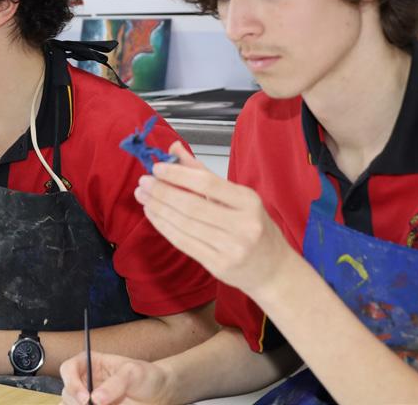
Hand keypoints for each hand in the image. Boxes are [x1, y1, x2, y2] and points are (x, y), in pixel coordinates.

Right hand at [60, 351, 171, 404]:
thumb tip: (96, 399)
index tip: (86, 399)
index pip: (68, 369)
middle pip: (67, 393)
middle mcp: (84, 382)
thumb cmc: (145, 376)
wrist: (158, 394)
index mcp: (89, 363)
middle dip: (77, 403)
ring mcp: (88, 400)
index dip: (72, 383)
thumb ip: (115, 384)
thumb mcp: (133, 373)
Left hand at [134, 142, 294, 301]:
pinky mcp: (219, 266)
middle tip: (144, 181)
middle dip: (162, 191)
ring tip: (144, 196)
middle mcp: (243, 225)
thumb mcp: (237, 197)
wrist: (273, 270)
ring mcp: (231, 248)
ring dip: (158, 208)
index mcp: (249, 202)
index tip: (157, 168)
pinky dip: (164, 227)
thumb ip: (203, 173)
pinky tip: (153, 215)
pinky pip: (183, 243)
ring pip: (184, 224)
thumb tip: (174, 149)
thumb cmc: (254, 228)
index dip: (178, 174)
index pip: (207, 183)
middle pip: (192, 205)